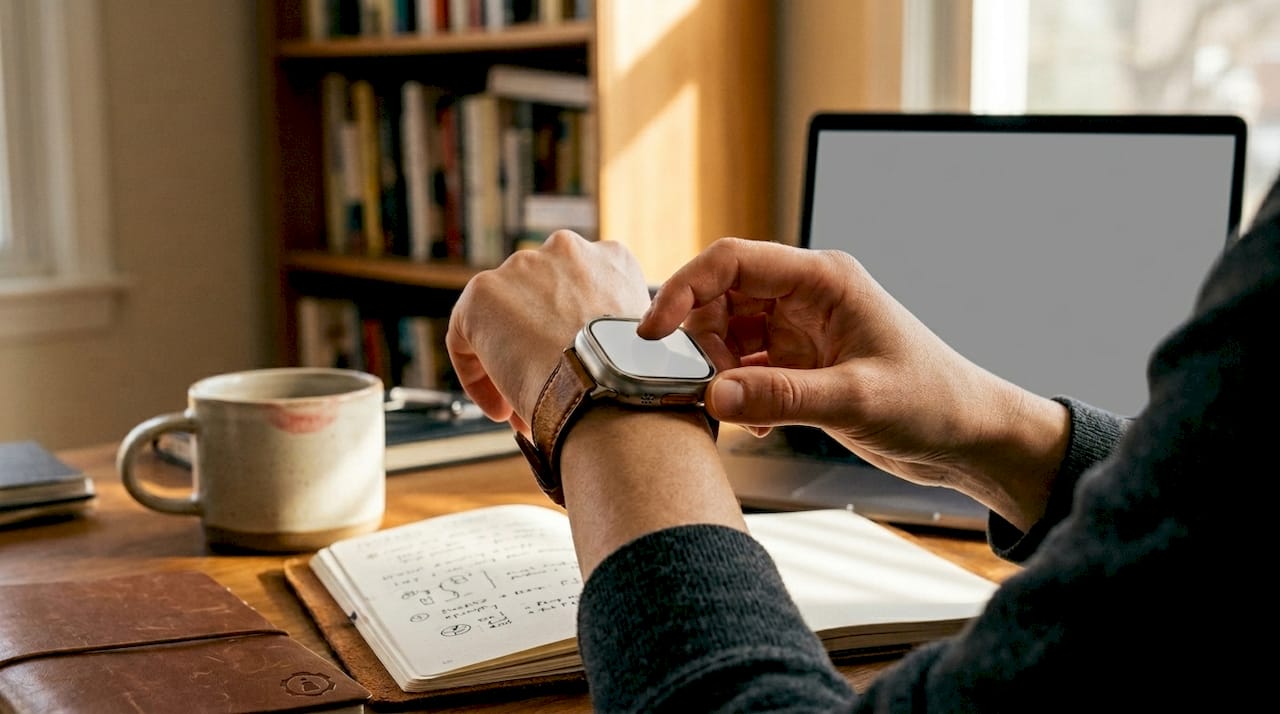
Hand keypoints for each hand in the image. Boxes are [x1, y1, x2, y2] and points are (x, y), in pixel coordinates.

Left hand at [447, 231, 651, 434]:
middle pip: (535, 300)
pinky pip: (465, 335)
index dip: (568, 335)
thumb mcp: (638, 342)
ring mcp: (522, 267)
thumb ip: (611, 332)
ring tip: (520, 403)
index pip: (578, 289)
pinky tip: (500, 406)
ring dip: (507, 360)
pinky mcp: (481, 293)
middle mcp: (566, 249)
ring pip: (500, 317)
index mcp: (611, 259)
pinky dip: (476, 374)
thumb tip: (581, 362)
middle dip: (535, 345)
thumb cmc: (632, 380)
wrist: (609, 388)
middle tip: (543, 388)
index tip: (570, 368)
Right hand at [640, 237, 1067, 526]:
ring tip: (739, 410)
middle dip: (700, 338)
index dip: (684, 288)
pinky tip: (757, 424)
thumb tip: (714, 394)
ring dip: (719, 369)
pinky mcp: (801, 361)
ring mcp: (802, 328)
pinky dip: (738, 391)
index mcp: (823, 279)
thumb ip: (783, 396)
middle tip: (699, 383)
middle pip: (721, 295)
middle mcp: (807, 295)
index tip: (654, 331)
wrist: (970, 436)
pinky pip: (746, 364)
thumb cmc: (934, 402)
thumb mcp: (856, 400)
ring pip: (728, 332)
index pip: (733, 260)